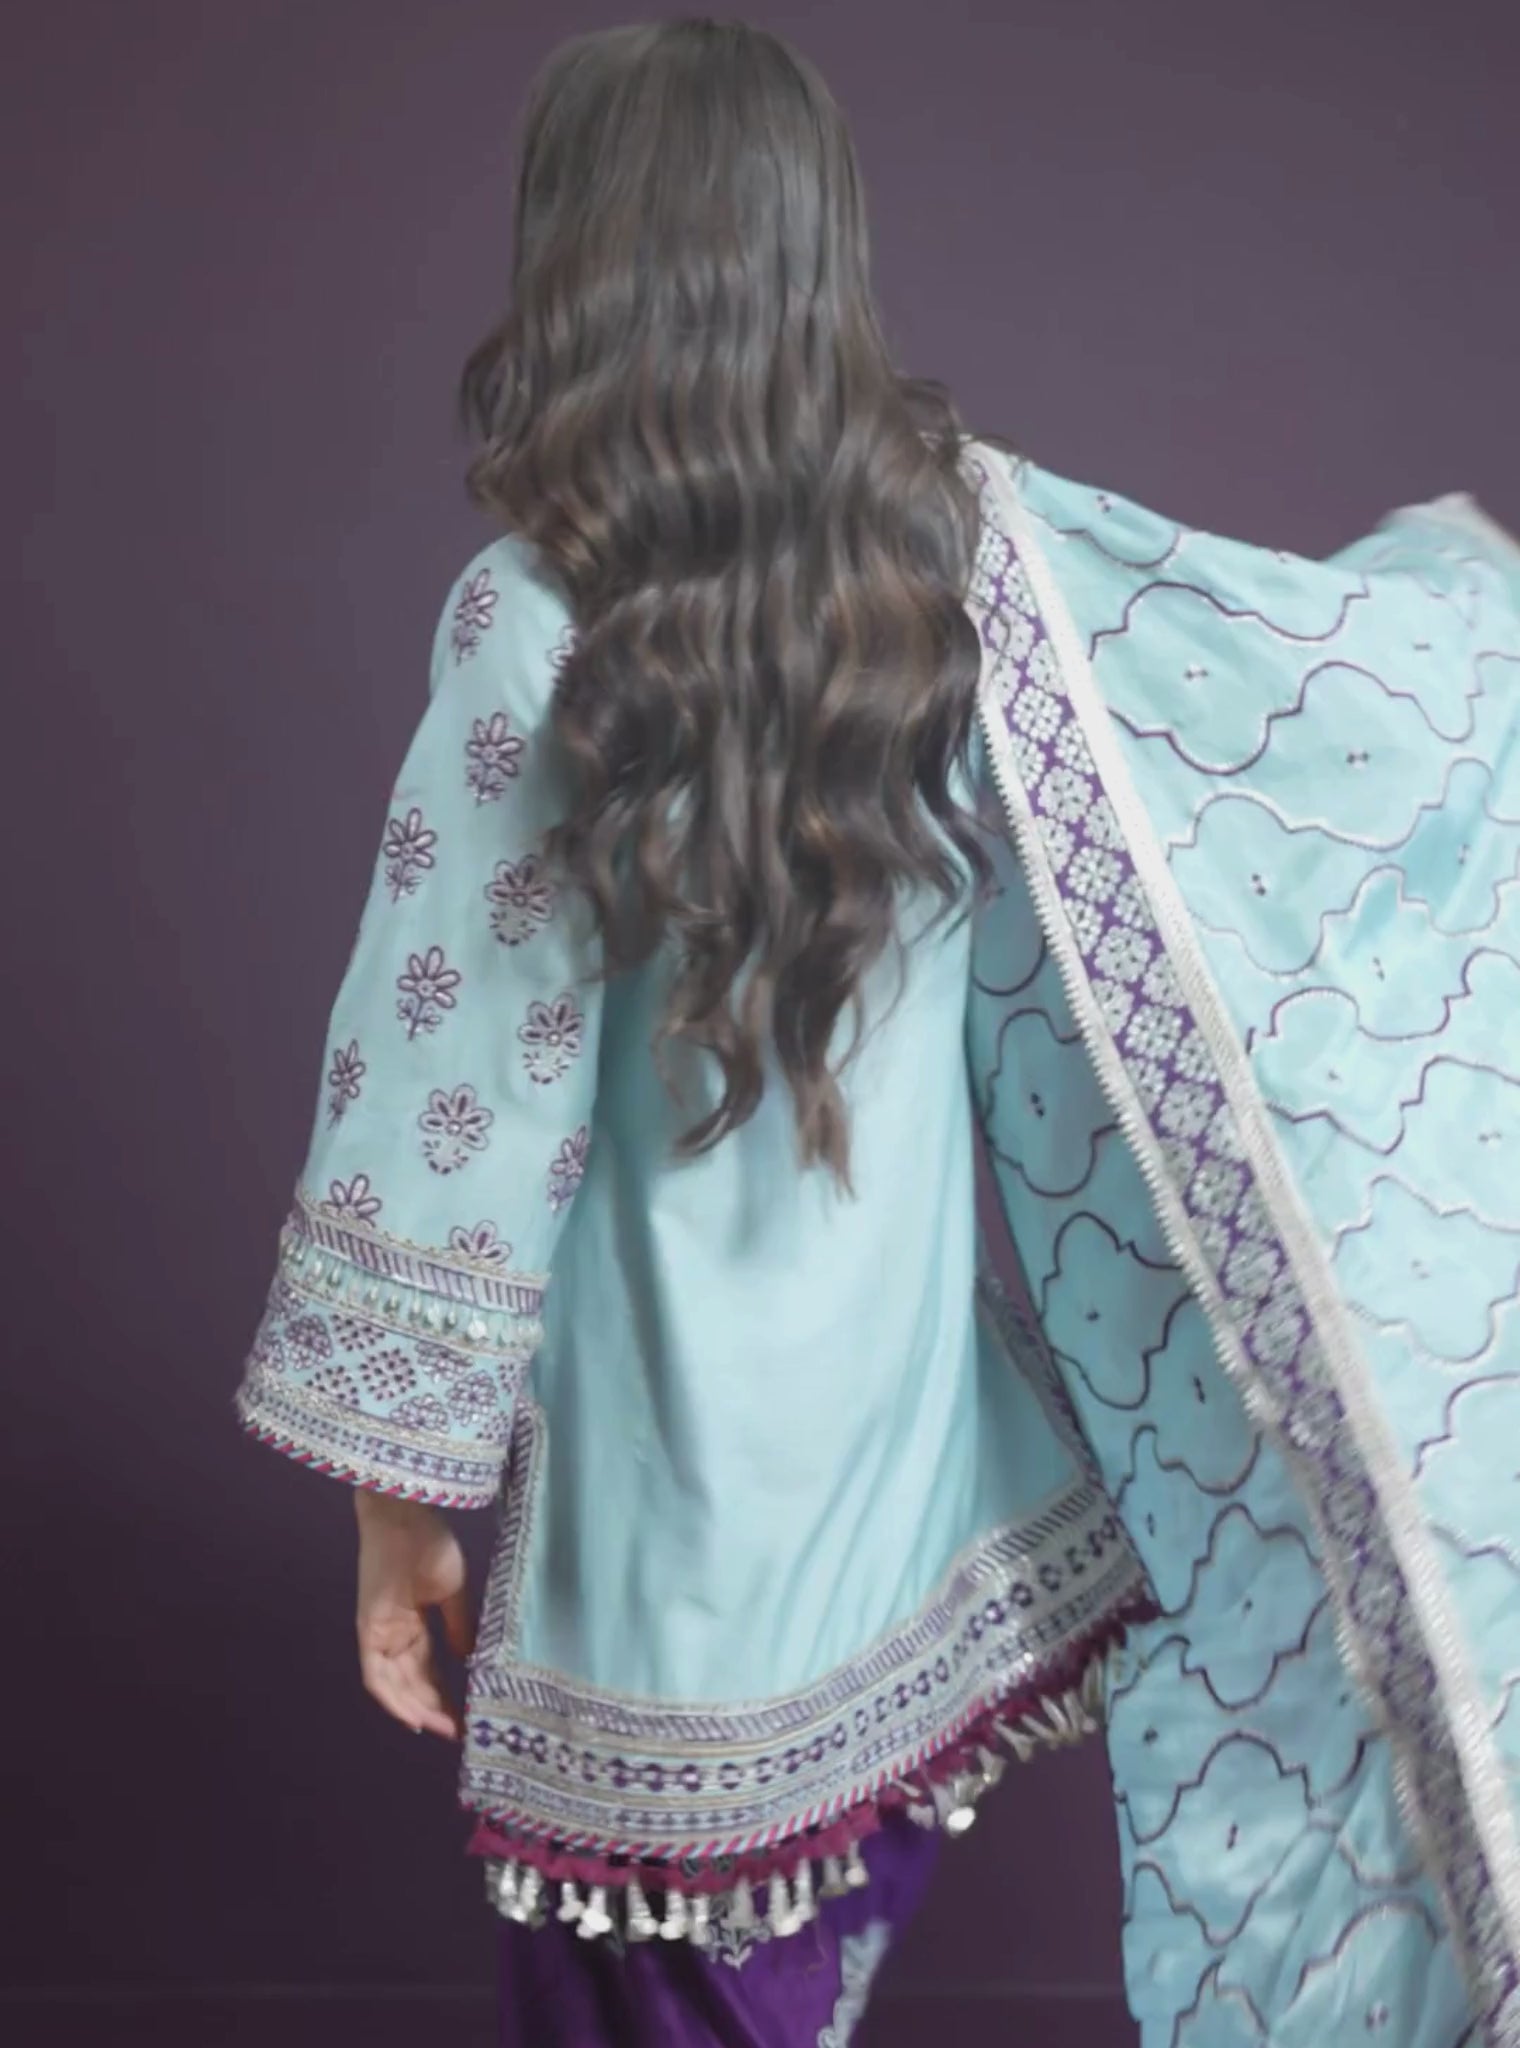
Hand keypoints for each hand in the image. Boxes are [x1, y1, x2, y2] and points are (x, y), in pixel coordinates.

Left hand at [354, 1490, 472, 1739]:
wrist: (406, 1518)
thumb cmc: (431, 1545)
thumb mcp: (453, 1591)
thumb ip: (458, 1627)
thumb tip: (468, 1660)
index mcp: (414, 1625)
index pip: (429, 1670)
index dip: (446, 1693)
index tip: (468, 1714)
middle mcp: (394, 1636)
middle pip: (412, 1683)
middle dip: (435, 1709)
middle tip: (460, 1730)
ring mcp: (379, 1635)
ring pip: (394, 1686)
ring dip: (417, 1710)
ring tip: (445, 1728)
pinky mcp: (367, 1632)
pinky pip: (376, 1676)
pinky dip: (393, 1699)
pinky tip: (414, 1718)